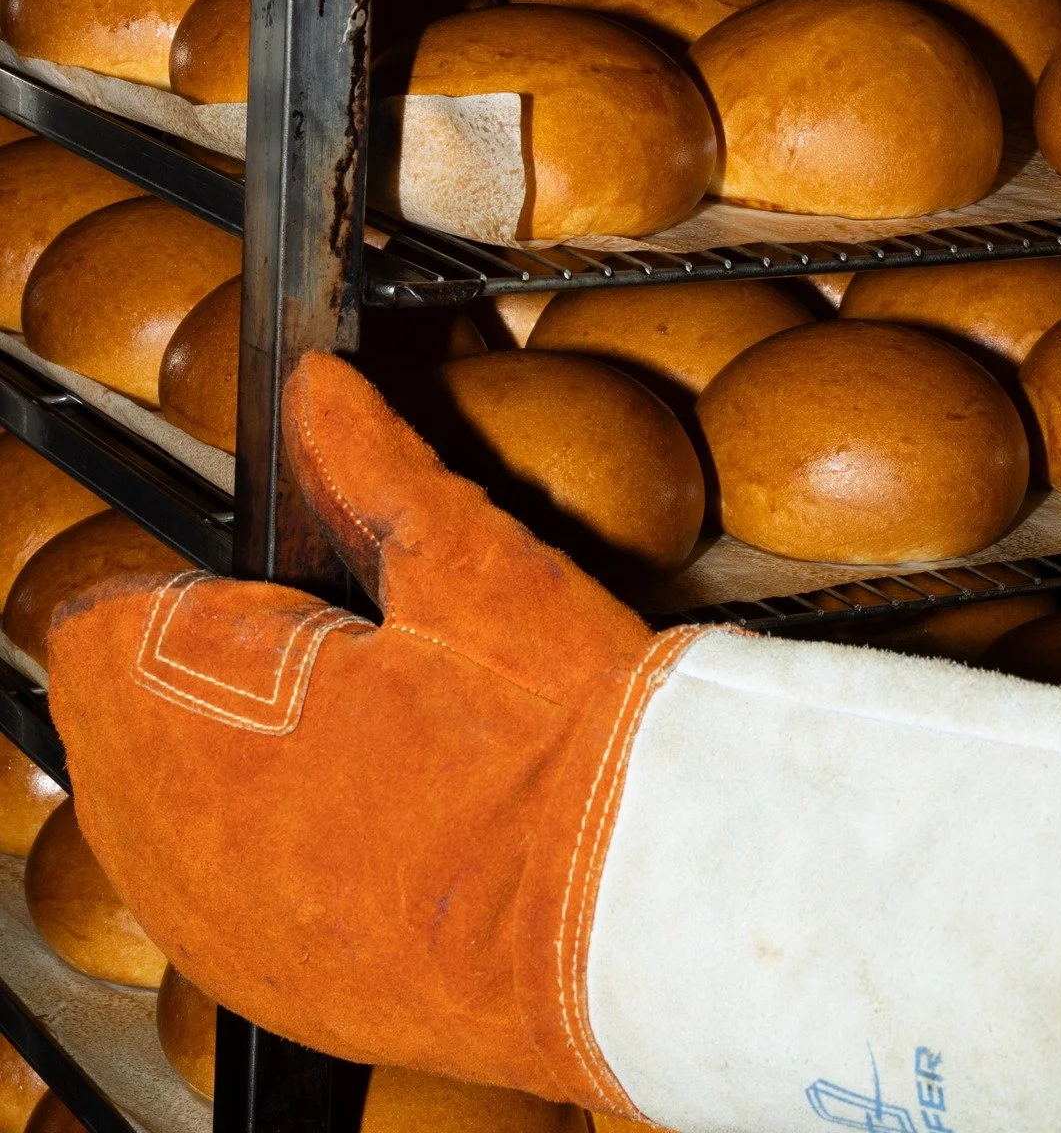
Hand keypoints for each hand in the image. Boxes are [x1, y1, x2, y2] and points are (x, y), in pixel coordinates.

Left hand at [48, 353, 703, 1113]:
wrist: (639, 907)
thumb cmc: (565, 736)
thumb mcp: (474, 567)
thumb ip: (371, 465)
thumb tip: (317, 387)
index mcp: (220, 708)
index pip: (108, 629)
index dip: (190, 599)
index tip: (263, 594)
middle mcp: (189, 829)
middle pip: (107, 722)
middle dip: (183, 676)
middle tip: (312, 659)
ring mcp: (221, 920)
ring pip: (137, 816)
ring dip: (198, 765)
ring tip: (328, 740)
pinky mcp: (268, 987)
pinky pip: (192, 903)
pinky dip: (230, 854)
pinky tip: (326, 827)